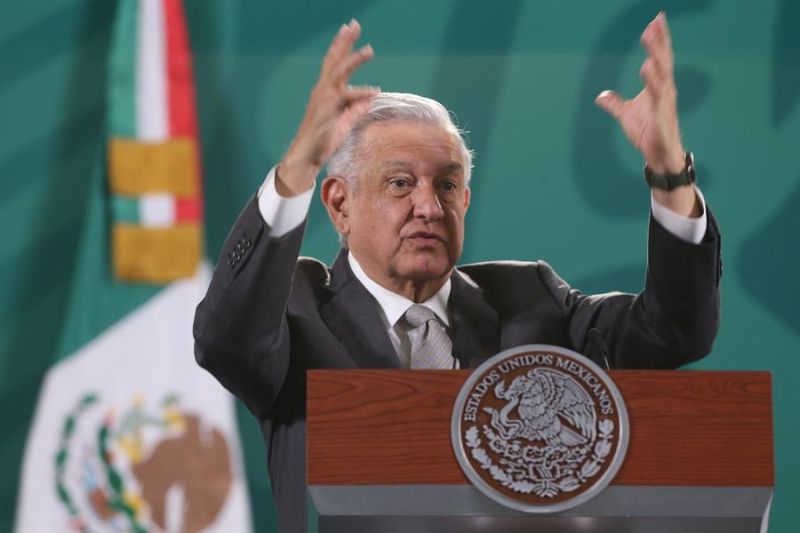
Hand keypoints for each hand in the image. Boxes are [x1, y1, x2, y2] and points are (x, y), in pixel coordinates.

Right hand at [278, 19, 378, 195]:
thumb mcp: (343, 121)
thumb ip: (355, 109)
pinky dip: (360, 94)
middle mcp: (323, 92)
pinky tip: (374, 91)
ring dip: (353, 61)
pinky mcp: (329, 114)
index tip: (349, 28)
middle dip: (343, 42)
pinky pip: (347, 100)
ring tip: (369, 50)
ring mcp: (325, 102)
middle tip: (354, 24)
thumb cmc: (323, 139)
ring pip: (338, 75)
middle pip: (334, 61)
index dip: (341, 45)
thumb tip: (370, 100)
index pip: (332, 62)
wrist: (306, 156)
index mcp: (324, 91)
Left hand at [595, 12, 684, 174]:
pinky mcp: (662, 116)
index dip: (658, 40)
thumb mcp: (626, 115)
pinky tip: (646, 68)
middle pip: (662, 61)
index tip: (656, 20)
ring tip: (649, 36)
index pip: (659, 59)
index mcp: (658, 87)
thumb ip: (615, 104)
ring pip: (661, 74)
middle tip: (655, 21)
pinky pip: (657, 96)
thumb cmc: (648, 133)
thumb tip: (600, 96)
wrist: (660, 156)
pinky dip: (652, 82)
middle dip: (658, 41)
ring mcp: (665, 102)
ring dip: (655, 54)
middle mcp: (665, 90)